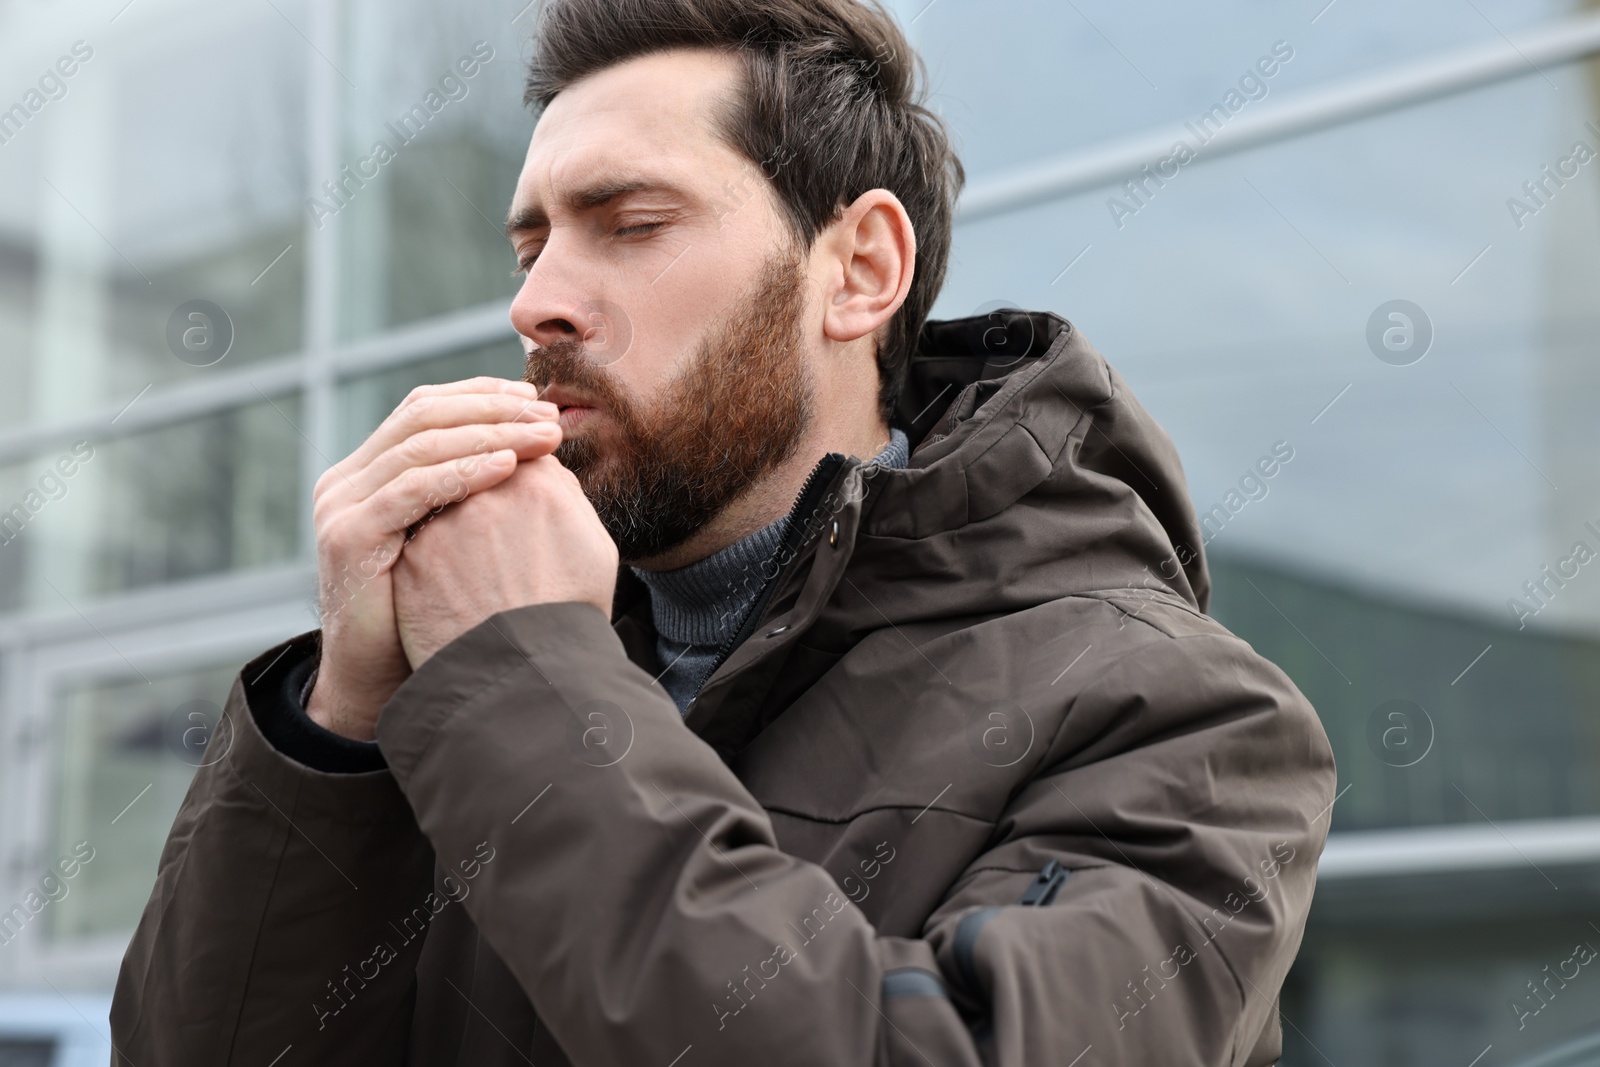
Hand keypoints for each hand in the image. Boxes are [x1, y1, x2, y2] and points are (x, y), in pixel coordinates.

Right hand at [305, 378, 562, 740]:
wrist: (382, 681)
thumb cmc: (432, 612)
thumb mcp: (451, 537)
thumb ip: (470, 491)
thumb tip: (534, 446)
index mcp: (369, 472)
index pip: (424, 408)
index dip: (480, 396)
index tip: (534, 398)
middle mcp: (348, 480)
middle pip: (422, 417)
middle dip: (492, 410)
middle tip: (547, 414)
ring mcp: (343, 505)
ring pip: (421, 446)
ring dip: (489, 435)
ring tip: (541, 436)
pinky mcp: (349, 536)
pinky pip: (412, 490)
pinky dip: (463, 474)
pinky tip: (508, 469)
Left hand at [391, 455, 619, 667]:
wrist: (528, 681)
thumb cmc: (571, 615)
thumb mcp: (594, 547)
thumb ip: (565, 494)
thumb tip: (541, 466)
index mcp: (536, 485)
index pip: (517, 449)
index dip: (517, 461)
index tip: (517, 479)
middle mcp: (482, 496)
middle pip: (475, 469)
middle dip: (481, 482)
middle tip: (495, 518)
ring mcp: (439, 528)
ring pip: (442, 503)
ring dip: (452, 515)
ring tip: (476, 556)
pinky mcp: (409, 563)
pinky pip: (417, 541)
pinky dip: (431, 551)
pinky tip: (450, 578)